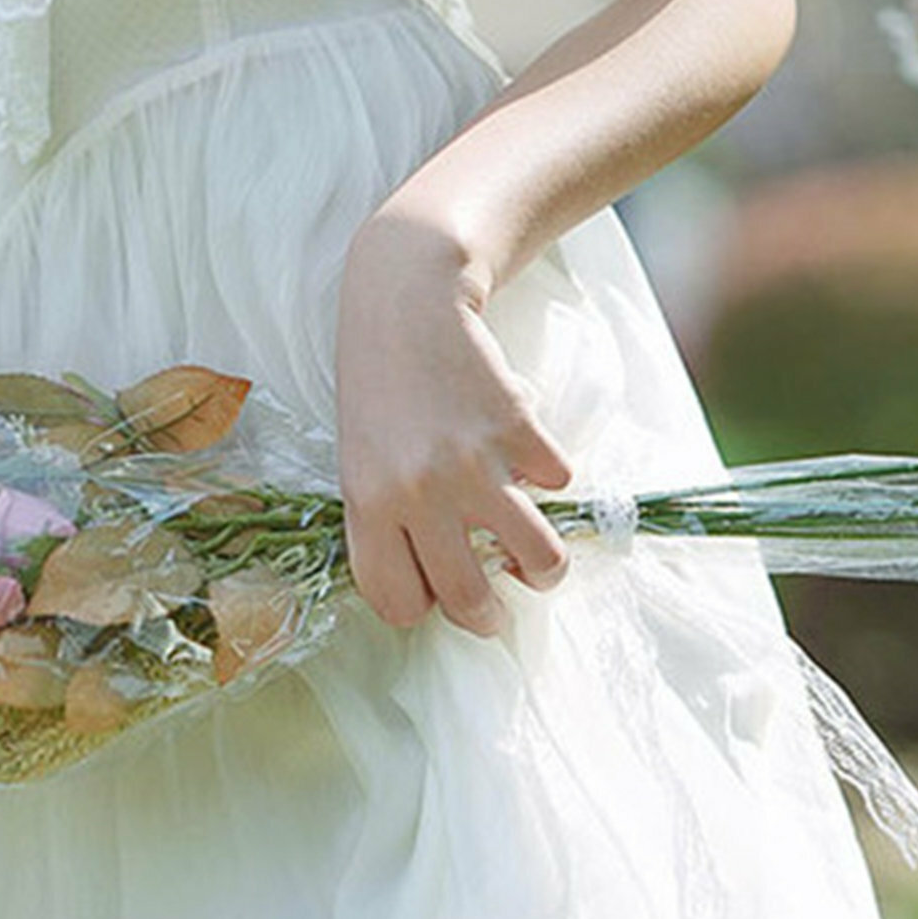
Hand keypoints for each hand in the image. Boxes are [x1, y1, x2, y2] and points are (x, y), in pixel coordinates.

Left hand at [335, 203, 574, 634]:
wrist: (405, 301)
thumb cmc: (377, 385)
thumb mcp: (358, 459)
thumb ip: (387, 521)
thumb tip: (439, 583)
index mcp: (369, 506)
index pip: (398, 603)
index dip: (421, 609)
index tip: (435, 597)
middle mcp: (421, 494)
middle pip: (471, 600)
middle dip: (489, 617)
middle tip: (496, 608)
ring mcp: (475, 463)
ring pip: (538, 559)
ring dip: (543, 570)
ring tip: (534, 562)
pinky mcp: (520, 430)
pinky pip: (559, 483)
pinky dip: (551, 476)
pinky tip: (526, 456)